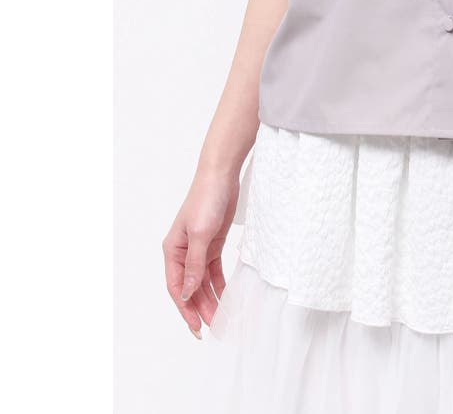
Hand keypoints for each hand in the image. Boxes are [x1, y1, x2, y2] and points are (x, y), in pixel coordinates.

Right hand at [162, 164, 239, 338]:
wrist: (221, 176)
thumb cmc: (206, 199)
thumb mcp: (201, 234)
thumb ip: (195, 264)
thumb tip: (188, 293)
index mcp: (172, 251)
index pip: (177, 288)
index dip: (185, 310)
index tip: (196, 327)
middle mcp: (183, 252)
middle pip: (190, 288)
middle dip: (200, 308)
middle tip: (213, 329)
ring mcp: (198, 248)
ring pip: (202, 282)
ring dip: (211, 299)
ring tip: (222, 319)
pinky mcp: (213, 243)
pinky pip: (214, 270)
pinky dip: (219, 284)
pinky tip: (227, 297)